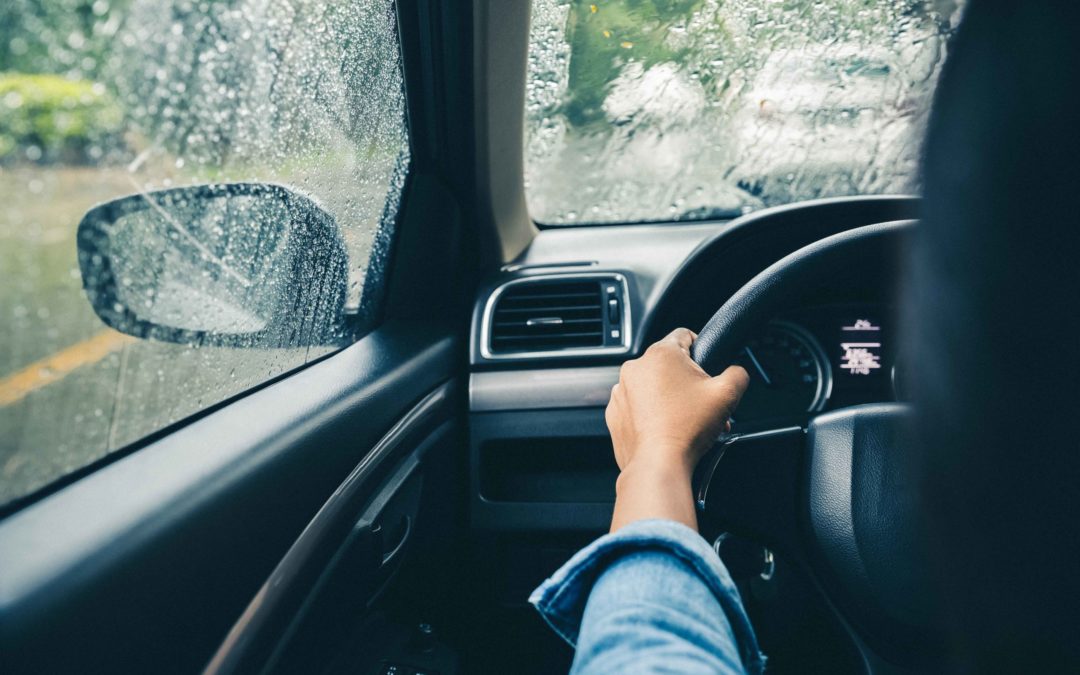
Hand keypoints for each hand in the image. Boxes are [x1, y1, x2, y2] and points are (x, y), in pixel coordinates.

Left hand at [606, 328, 749, 531]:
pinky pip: (637, 405)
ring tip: (686, 420)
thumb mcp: (727, 394)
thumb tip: (736, 371)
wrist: (658, 464)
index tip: (706, 367)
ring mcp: (621, 391)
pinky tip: (666, 428)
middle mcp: (635, 367)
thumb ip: (738, 373)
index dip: (701, 349)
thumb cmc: (687, 429)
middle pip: (669, 365)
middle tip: (701, 404)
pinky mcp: (615, 413)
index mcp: (661, 354)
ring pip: (652, 386)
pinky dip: (650, 414)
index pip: (685, 334)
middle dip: (688, 382)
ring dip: (669, 398)